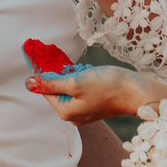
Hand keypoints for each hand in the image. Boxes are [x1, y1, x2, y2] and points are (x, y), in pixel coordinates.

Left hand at [26, 64, 166, 125]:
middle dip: (54, 72)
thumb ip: (51, 83)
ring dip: (67, 74)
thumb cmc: (108, 86)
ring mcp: (83, 111)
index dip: (40, 70)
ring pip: (67, 88)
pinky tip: (85, 70)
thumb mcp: (76, 82)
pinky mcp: (94, 105)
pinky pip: (79, 90)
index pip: (44, 89)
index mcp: (64, 111)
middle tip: (53, 52)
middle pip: (55, 89)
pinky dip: (78, 79)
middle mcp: (72, 114)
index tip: (36, 52)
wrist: (137, 92)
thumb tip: (29, 83)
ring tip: (74, 62)